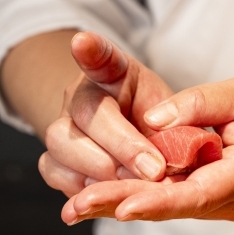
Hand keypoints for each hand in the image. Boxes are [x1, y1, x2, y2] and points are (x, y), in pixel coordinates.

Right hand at [38, 32, 173, 196]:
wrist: (141, 144)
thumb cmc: (162, 124)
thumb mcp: (179, 112)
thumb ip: (179, 121)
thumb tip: (175, 146)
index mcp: (115, 74)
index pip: (102, 56)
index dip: (91, 49)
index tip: (82, 42)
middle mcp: (81, 95)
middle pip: (86, 113)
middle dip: (122, 146)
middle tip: (154, 169)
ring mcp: (63, 125)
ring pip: (62, 144)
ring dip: (101, 170)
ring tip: (134, 184)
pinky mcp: (54, 159)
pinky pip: (54, 172)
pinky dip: (82, 187)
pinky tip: (108, 192)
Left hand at [61, 77, 233, 222]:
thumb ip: (201, 103)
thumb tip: (152, 120)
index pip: (199, 192)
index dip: (159, 200)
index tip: (122, 206)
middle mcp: (232, 200)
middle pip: (171, 206)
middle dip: (120, 206)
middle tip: (73, 209)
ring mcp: (221, 205)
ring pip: (166, 208)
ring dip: (121, 206)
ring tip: (75, 207)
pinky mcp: (210, 201)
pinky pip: (170, 203)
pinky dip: (137, 200)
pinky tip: (102, 199)